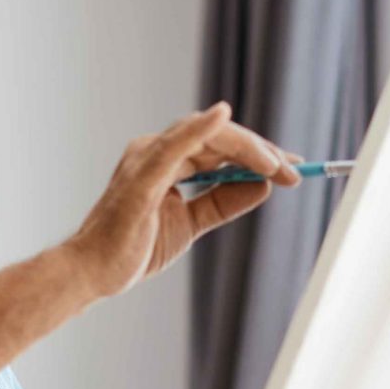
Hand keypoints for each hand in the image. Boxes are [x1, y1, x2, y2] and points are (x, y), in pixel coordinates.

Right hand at [67, 102, 300, 297]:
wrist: (95, 272)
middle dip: (260, 150)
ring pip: (205, 136)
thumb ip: (222, 203)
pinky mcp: (141, 177)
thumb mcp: (190, 224)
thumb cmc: (132, 248)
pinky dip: (200, 128)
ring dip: (246, 146)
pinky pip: (174, 146)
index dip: (257, 153)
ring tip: (277, 163)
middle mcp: (155, 151)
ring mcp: (146, 160)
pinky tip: (223, 116)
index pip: (219, 145)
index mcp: (165, 161)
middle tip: (294, 169)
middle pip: (218, 136)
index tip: (289, 167)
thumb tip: (262, 187)